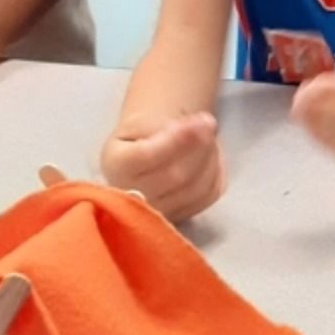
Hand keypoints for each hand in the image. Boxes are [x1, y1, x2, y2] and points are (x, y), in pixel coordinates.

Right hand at [100, 111, 226, 220]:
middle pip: (176, 175)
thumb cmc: (139, 140)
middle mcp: (133, 197)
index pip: (147, 155)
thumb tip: (196, 129)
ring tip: (209, 135)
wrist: (140, 162)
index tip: (201, 119)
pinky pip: (209, 195)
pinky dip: (216, 172)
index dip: (178, 138)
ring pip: (196, 188)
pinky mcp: (182, 215)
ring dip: (210, 158)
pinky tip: (212, 154)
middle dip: (200, 146)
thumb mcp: (140, 124)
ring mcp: (159, 211)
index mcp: (117, 167)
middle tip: (210, 123)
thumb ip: (163, 128)